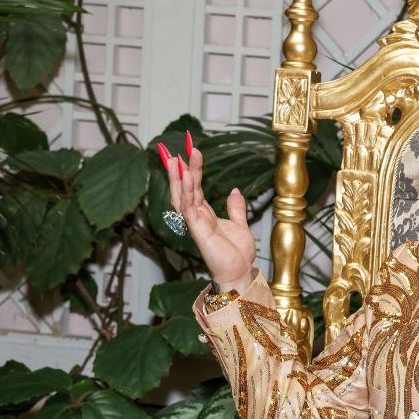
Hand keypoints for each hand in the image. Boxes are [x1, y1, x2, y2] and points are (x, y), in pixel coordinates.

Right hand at [162, 134, 255, 291]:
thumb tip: (234, 191)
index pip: (195, 187)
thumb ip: (235, 208)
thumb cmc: (237, 253)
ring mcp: (196, 223)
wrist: (240, 270)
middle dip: (179, 169)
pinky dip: (188, 192)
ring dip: (179, 177)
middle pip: (184, 189)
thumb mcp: (240, 224)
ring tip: (178, 158)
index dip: (193, 169)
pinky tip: (188, 178)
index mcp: (205, 214)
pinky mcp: (198, 230)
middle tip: (178, 148)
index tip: (192, 150)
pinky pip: (189, 208)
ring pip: (182, 196)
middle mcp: (197, 217)